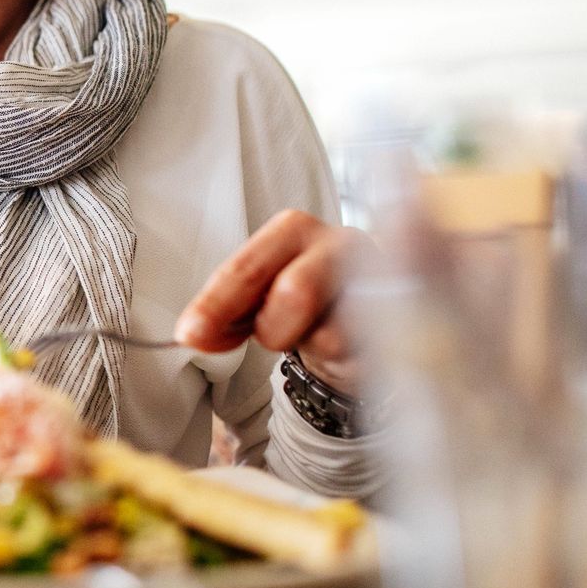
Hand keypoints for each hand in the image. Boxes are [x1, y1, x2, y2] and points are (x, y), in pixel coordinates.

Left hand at [174, 209, 372, 394]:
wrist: (357, 323)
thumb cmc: (298, 303)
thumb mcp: (256, 294)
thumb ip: (225, 307)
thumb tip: (191, 334)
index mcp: (293, 229)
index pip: (247, 268)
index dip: (215, 306)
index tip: (189, 335)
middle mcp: (339, 244)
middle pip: (295, 292)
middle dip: (269, 328)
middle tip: (261, 336)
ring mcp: (375, 282)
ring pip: (327, 332)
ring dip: (304, 344)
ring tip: (305, 331)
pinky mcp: (398, 322)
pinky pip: (356, 353)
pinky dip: (333, 358)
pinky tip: (335, 345)